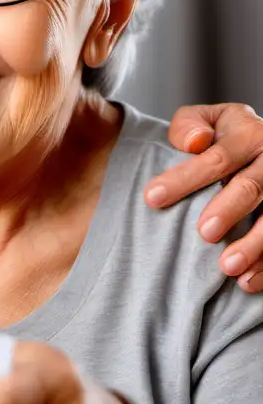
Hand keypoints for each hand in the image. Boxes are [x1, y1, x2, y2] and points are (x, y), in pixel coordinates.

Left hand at [146, 103, 262, 289]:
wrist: (258, 144)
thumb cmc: (218, 135)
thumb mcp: (203, 120)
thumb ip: (189, 126)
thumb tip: (195, 143)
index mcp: (247, 133)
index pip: (216, 157)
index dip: (184, 178)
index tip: (152, 198)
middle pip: (251, 186)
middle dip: (229, 210)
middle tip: (203, 233)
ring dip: (255, 245)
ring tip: (227, 267)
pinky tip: (247, 282)